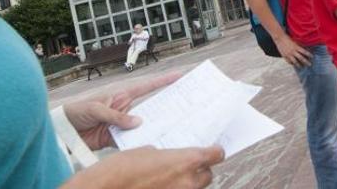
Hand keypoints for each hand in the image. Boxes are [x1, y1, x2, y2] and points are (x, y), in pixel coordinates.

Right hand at [61, 146, 223, 188]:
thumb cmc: (119, 170)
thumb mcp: (145, 151)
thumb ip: (165, 155)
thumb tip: (167, 158)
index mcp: (186, 161)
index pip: (216, 155)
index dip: (214, 152)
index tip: (212, 151)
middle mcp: (187, 181)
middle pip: (207, 175)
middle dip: (199, 170)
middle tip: (186, 166)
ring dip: (188, 183)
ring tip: (171, 179)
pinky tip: (162, 187)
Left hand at [64, 72, 182, 149]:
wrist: (61, 130)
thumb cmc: (75, 110)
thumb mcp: (96, 109)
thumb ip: (116, 116)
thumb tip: (138, 122)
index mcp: (121, 95)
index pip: (146, 87)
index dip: (162, 81)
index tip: (178, 76)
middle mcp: (124, 109)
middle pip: (148, 108)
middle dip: (163, 108)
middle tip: (182, 109)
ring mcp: (121, 124)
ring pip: (141, 127)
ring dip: (151, 129)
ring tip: (168, 130)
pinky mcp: (114, 139)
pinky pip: (129, 141)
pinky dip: (136, 144)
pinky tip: (146, 145)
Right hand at [275, 33, 311, 67]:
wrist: (280, 38)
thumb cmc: (288, 39)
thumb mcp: (295, 42)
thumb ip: (299, 46)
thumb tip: (306, 49)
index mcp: (296, 47)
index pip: (304, 52)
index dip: (309, 54)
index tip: (312, 57)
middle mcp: (293, 51)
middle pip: (301, 58)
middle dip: (306, 62)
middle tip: (310, 64)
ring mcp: (288, 54)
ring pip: (295, 61)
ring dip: (299, 65)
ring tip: (301, 67)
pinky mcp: (284, 56)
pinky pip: (289, 61)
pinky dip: (292, 63)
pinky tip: (294, 65)